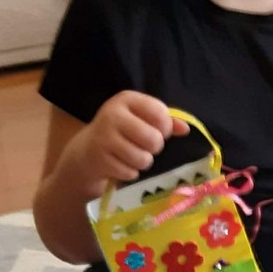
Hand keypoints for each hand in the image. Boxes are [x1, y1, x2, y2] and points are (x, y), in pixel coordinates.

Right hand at [70, 91, 188, 188]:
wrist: (86, 150)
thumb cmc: (121, 132)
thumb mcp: (141, 120)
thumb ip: (165, 122)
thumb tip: (185, 129)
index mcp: (127, 99)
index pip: (160, 113)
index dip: (165, 127)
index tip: (159, 131)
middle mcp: (113, 114)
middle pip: (154, 139)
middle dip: (154, 147)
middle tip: (144, 146)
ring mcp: (104, 136)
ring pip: (143, 158)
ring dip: (142, 162)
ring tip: (132, 156)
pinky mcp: (99, 158)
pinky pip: (130, 172)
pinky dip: (129, 172)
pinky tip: (119, 164)